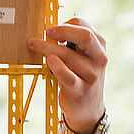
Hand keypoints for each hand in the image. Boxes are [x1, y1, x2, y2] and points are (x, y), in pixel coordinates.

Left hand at [28, 17, 107, 133]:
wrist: (88, 109)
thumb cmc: (80, 77)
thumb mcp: (84, 58)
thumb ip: (73, 43)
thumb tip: (49, 30)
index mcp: (99, 46)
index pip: (84, 25)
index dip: (65, 24)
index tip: (52, 29)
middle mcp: (99, 59)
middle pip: (84, 36)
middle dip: (62, 30)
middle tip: (46, 32)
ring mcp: (91, 75)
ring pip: (68, 55)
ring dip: (47, 47)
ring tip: (33, 45)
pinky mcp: (79, 89)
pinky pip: (66, 75)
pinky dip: (56, 66)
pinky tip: (48, 61)